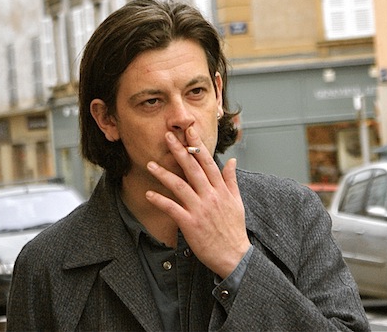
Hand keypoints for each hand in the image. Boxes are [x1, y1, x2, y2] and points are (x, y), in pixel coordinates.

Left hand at [145, 127, 250, 277]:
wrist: (234, 256)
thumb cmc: (234, 230)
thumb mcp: (237, 202)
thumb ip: (231, 180)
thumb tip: (231, 161)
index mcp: (221, 190)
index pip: (208, 162)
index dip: (198, 146)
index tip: (189, 132)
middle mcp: (211, 196)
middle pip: (193, 169)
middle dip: (179, 151)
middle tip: (167, 136)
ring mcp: (200, 209)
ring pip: (180, 186)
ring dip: (164, 174)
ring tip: (150, 164)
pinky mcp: (190, 224)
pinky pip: (172, 209)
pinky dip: (160, 201)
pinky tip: (149, 194)